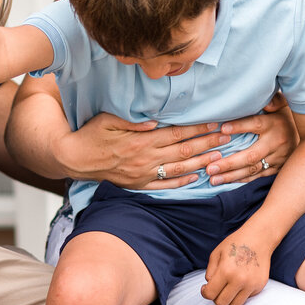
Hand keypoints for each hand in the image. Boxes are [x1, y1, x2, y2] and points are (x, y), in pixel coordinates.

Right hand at [56, 112, 233, 190]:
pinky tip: (196, 178)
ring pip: (179, 168)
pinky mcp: (138, 184)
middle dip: (208, 143)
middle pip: (184, 150)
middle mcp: (146, 158)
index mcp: (142, 141)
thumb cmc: (91, 133)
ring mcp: (143, 174)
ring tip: (220, 157)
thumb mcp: (109, 119)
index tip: (217, 123)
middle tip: (229, 137)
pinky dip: (182, 182)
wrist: (75, 158)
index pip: (177, 133)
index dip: (199, 128)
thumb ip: (134, 121)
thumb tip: (157, 121)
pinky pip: (164, 185)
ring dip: (201, 162)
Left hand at [202, 93, 298, 185]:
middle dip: (229, 163)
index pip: (256, 124)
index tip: (222, 129)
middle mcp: (276, 143)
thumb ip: (274, 100)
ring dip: (232, 175)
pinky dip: (242, 180)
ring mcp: (278, 158)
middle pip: (251, 155)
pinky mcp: (278, 168)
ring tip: (213, 178)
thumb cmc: (286, 117)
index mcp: (275, 124)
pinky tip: (226, 182)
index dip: (239, 126)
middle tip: (210, 167)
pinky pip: (258, 176)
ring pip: (252, 169)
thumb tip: (267, 102)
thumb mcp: (282, 104)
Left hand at [202, 226, 272, 304]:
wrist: (259, 239)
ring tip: (228, 288)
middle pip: (221, 303)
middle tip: (217, 289)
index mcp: (226, 271)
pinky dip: (241, 294)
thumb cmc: (235, 244)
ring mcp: (251, 285)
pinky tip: (241, 282)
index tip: (205, 288)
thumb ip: (210, 272)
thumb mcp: (216, 253)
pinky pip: (246, 298)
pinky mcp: (260, 286)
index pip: (210, 294)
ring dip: (229, 299)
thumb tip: (209, 286)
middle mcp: (239, 280)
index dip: (205, 293)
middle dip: (216, 298)